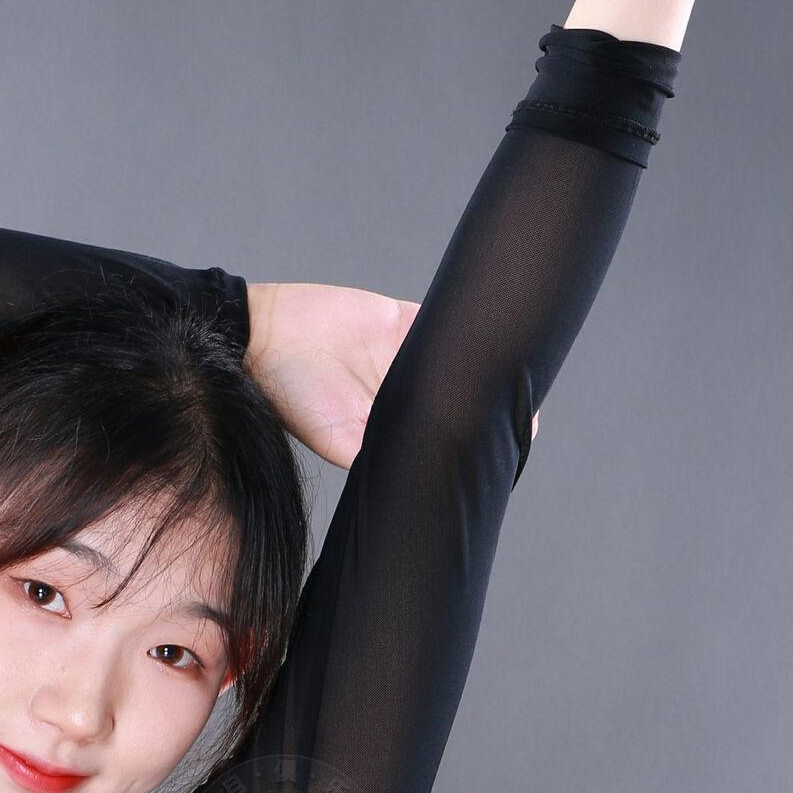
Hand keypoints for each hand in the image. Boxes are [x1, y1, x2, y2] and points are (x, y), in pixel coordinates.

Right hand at [244, 281, 544, 470]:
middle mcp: (405, 392)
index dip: (476, 440)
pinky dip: (467, 323)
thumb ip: (378, 454)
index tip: (511, 446)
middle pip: (462, 398)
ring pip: (461, 358)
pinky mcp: (402, 320)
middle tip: (529, 417)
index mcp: (393, 426)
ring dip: (487, 362)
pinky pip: (442, 319)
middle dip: (492, 406)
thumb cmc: (292, 396)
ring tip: (519, 373)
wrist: (264, 337)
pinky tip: (494, 329)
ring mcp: (406, 354)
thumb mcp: (338, 440)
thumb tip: (433, 473)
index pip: (446, 435)